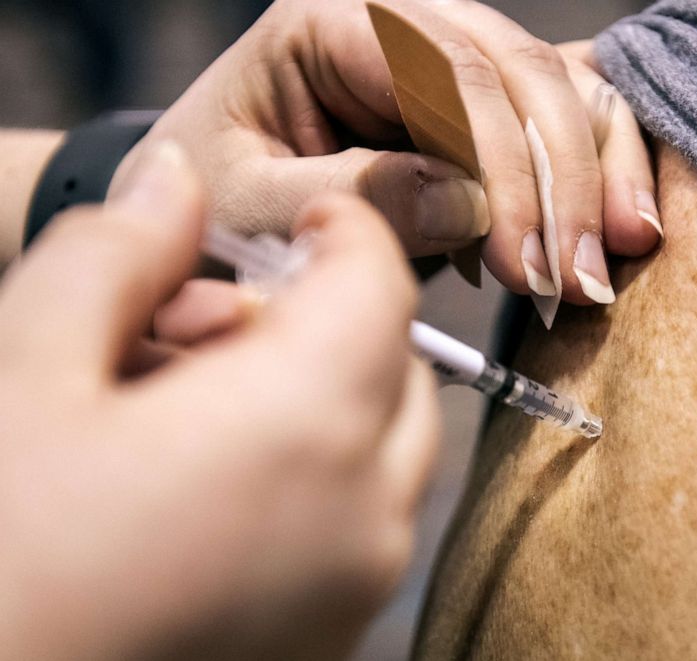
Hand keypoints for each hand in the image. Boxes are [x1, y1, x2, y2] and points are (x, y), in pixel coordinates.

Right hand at [0, 142, 437, 659]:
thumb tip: (176, 181)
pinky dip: (315, 475)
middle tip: (204, 326)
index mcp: (305, 430)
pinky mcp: (330, 640)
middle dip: (322, 320)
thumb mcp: (27, 375)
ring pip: (383, 445)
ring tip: (186, 411)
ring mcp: (358, 591)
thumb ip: (117, 256)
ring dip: (316, 399)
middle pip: (393, 365)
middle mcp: (366, 517)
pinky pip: (362, 522)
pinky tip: (202, 484)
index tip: (298, 220)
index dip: (346, 230)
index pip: (382, 286)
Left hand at [115, 0, 660, 304]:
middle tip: (575, 280)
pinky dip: (596, 169)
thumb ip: (353, 198)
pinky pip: (561, 114)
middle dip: (560, 179)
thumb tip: (469, 205)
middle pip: (518, 70)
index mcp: (329, 23)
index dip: (502, 166)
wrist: (206, 219)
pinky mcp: (477, 108)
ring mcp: (448, 58)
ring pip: (556, 85)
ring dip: (595, 173)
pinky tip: (615, 230)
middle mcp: (402, 23)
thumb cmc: (210, 210)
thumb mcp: (253, 210)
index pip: (447, 72)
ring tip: (608, 262)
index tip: (526, 268)